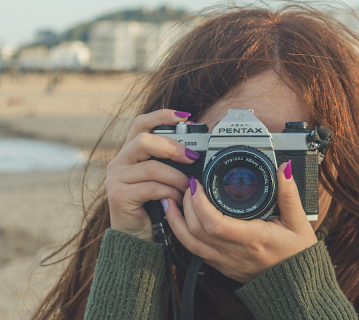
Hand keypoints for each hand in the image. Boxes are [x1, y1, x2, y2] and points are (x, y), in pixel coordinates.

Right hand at [105, 109, 198, 240]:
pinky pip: (151, 188)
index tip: (185, 117)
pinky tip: (177, 200)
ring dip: (176, 177)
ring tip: (188, 187)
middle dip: (173, 146)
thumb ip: (171, 164)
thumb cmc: (154, 208)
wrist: (138, 240)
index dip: (162, 116)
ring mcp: (115, 179)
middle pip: (144, 140)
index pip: (141, 124)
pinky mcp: (118, 196)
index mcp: (130, 154)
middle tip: (193, 157)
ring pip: (151, 167)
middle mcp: (118, 162)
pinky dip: (170, 192)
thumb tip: (196, 152)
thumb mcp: (163, 180)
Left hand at [165, 161, 318, 283]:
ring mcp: (225, 262)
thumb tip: (283, 169)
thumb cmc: (297, 254)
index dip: (199, 203)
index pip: (215, 223)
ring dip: (176, 221)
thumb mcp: (299, 221)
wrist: (296, 284)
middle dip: (186, 205)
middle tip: (188, 185)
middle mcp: (234, 252)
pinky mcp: (221, 266)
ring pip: (189, 244)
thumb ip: (289, 193)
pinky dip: (182, 234)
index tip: (197, 184)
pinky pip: (194, 251)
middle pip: (196, 231)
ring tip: (171, 201)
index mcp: (252, 238)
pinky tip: (180, 221)